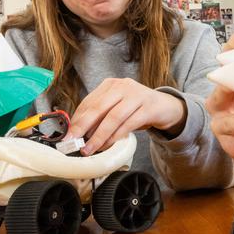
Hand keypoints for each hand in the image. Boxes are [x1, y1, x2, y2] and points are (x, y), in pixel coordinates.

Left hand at [68, 77, 185, 155]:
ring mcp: (137, 95)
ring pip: (113, 117)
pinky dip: (116, 136)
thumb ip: (100, 115)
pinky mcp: (149, 107)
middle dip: (83, 127)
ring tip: (90, 148)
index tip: (68, 135)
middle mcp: (123, 86)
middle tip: (72, 142)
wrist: (165, 107)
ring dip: (99, 136)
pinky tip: (108, 145)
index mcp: (111, 84)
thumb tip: (78, 132)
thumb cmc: (136, 109)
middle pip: (98, 108)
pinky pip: (128, 124)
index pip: (89, 102)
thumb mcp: (117, 107)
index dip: (76, 120)